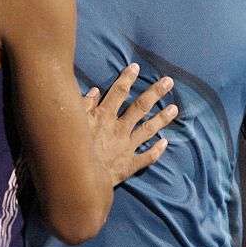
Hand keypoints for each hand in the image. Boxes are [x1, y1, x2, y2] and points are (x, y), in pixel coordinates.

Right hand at [83, 63, 176, 186]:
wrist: (78, 179)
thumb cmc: (71, 149)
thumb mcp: (72, 122)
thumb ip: (84, 105)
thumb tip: (95, 91)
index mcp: (104, 116)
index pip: (118, 92)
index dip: (127, 78)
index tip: (136, 67)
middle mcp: (119, 128)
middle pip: (140, 107)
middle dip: (155, 93)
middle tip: (169, 82)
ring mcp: (126, 147)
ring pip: (148, 129)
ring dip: (162, 118)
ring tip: (174, 108)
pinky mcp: (128, 165)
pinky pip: (146, 157)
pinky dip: (156, 150)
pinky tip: (165, 143)